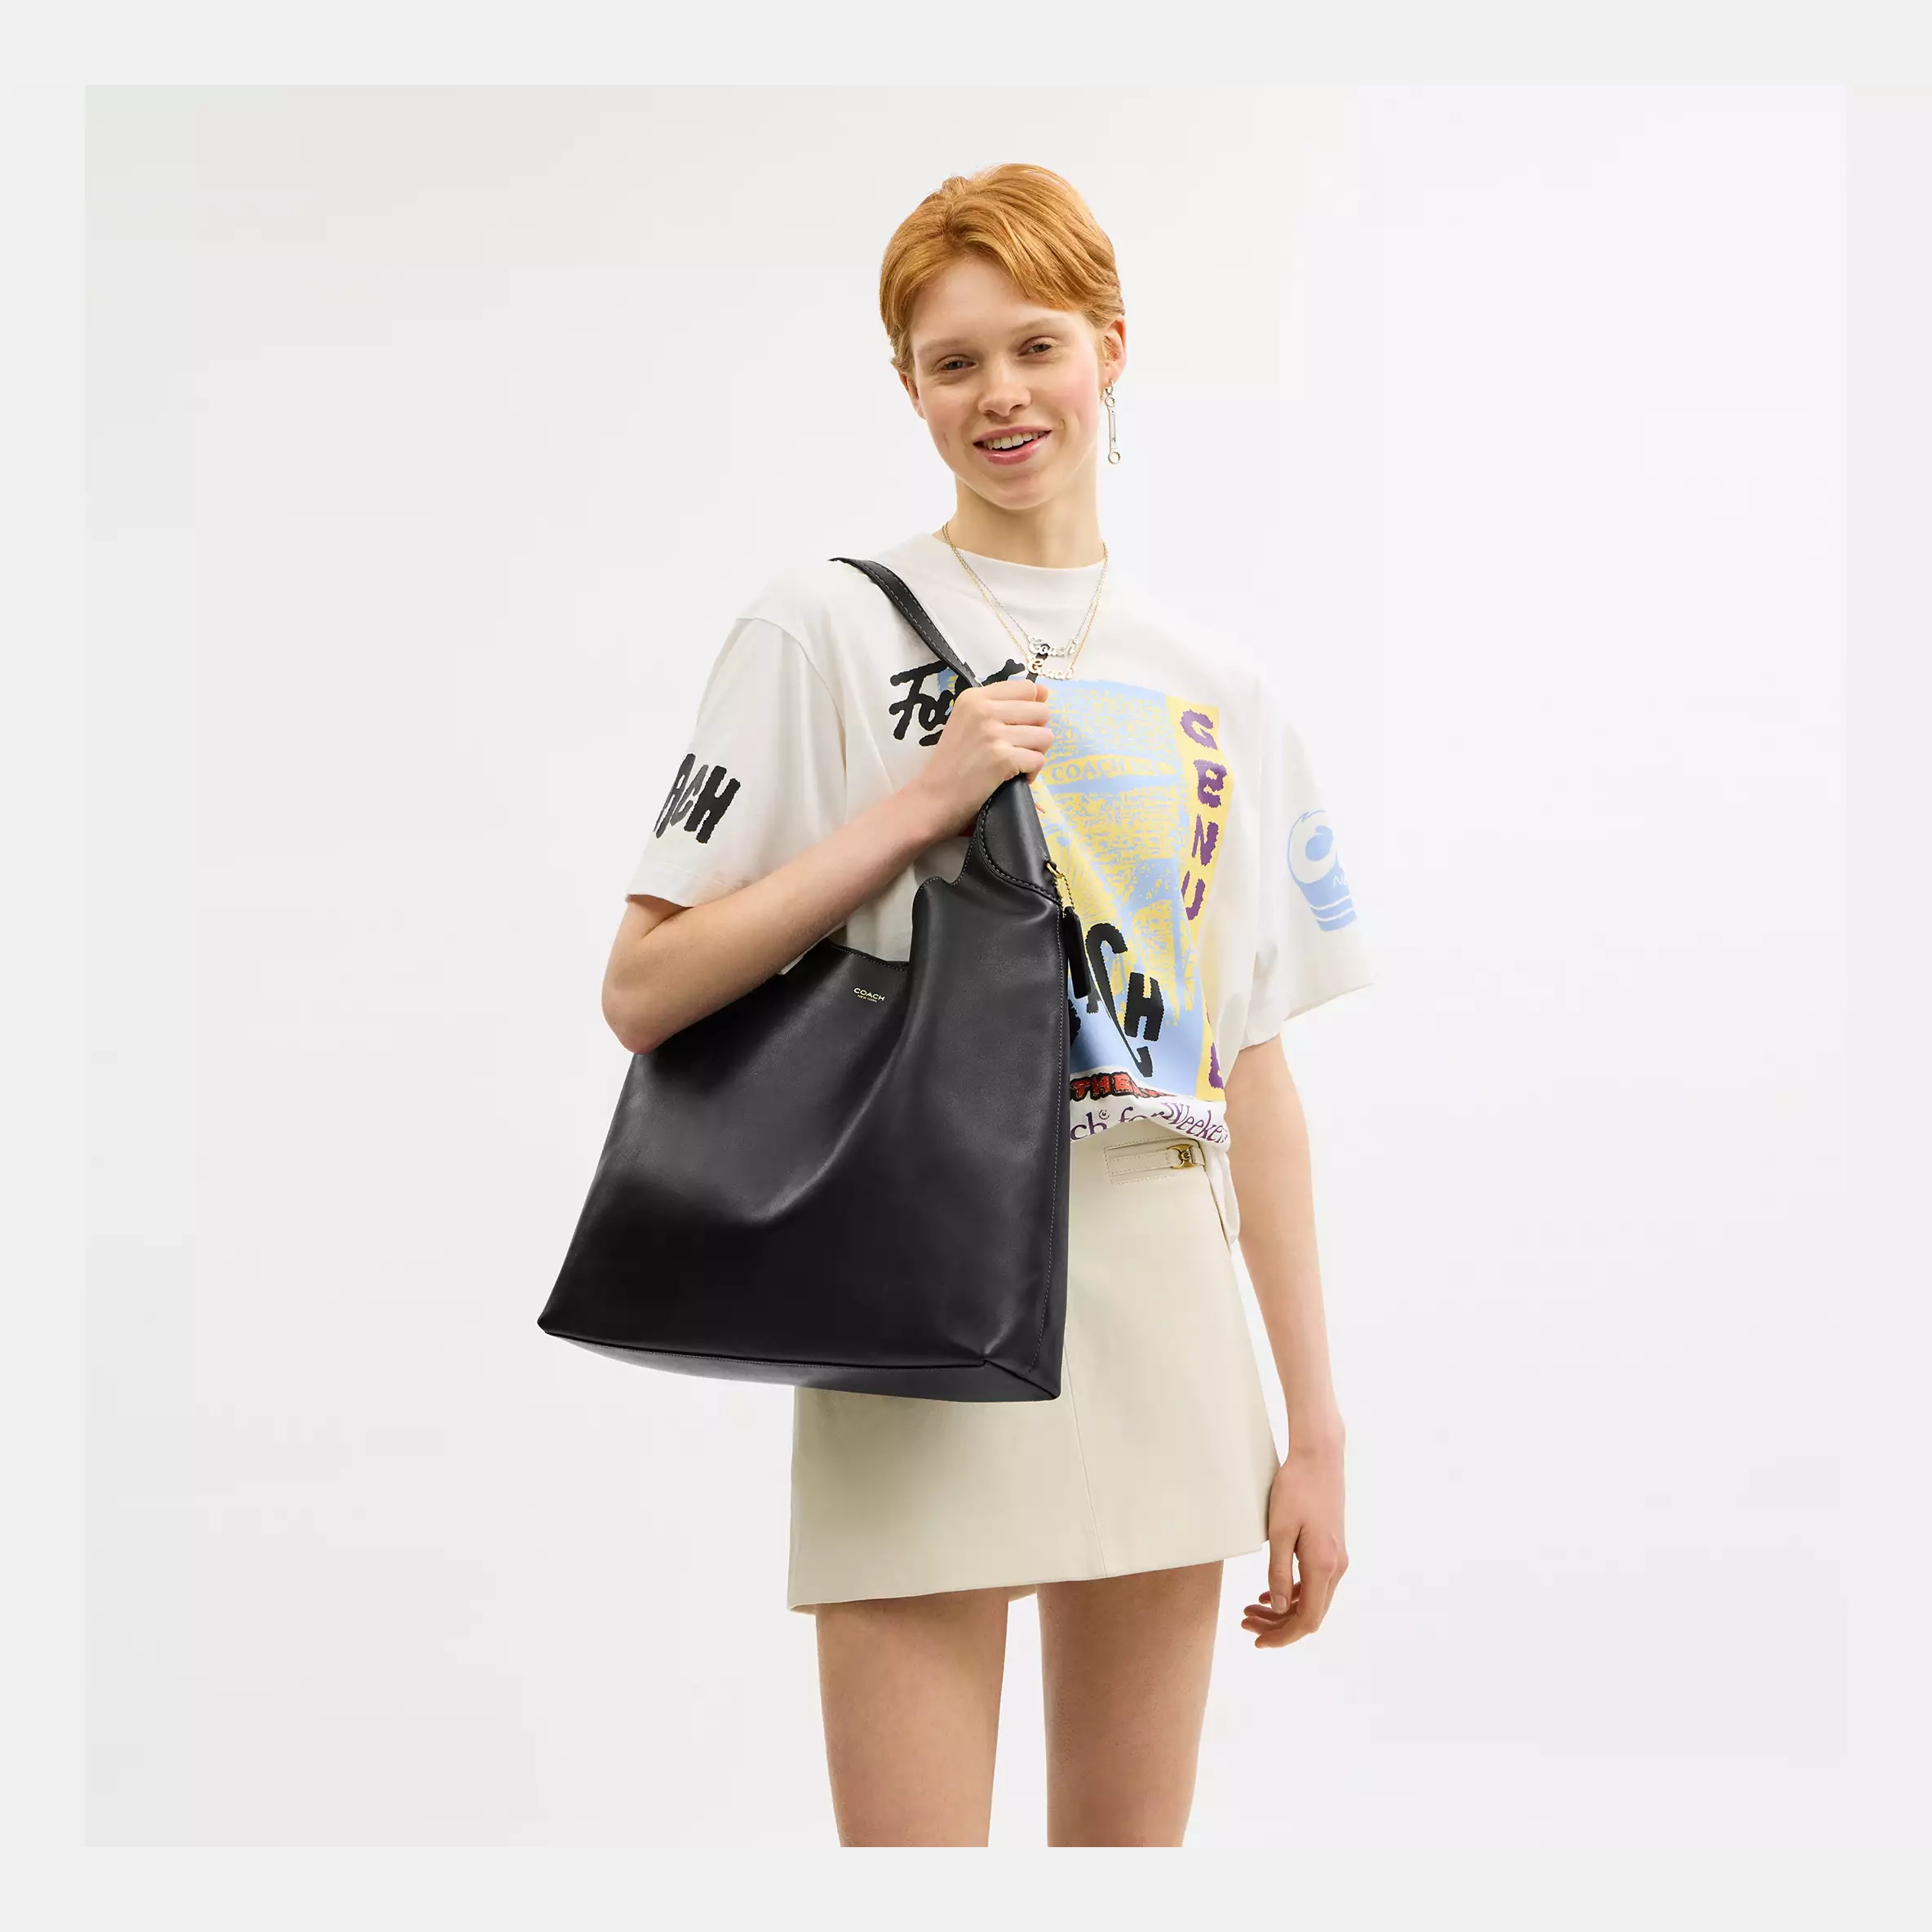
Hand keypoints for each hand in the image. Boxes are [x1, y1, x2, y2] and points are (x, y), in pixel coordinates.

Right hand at [903, 679, 1053, 839]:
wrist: (931, 799)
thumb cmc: (952, 764)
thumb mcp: (968, 723)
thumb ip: (1003, 706)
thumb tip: (1045, 693)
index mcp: (974, 697)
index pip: (1026, 688)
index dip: (1031, 709)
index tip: (1017, 727)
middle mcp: (983, 710)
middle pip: (1041, 712)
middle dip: (1036, 734)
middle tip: (1015, 750)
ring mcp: (992, 733)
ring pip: (1045, 737)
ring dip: (1035, 754)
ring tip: (1014, 765)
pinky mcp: (1002, 758)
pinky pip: (1038, 760)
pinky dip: (1031, 774)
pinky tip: (1012, 777)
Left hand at [1242, 1440, 1347, 1647]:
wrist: (1319, 1457)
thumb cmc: (1296, 1488)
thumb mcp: (1279, 1530)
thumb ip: (1279, 1571)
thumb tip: (1279, 1609)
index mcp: (1323, 1565)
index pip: (1307, 1620)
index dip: (1283, 1637)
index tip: (1257, 1641)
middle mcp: (1336, 1567)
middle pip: (1310, 1614)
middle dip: (1278, 1626)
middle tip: (1245, 1622)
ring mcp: (1337, 1559)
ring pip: (1312, 1600)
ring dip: (1284, 1611)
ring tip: (1250, 1608)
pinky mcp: (1332, 1550)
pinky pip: (1314, 1584)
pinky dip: (1293, 1594)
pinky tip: (1270, 1592)